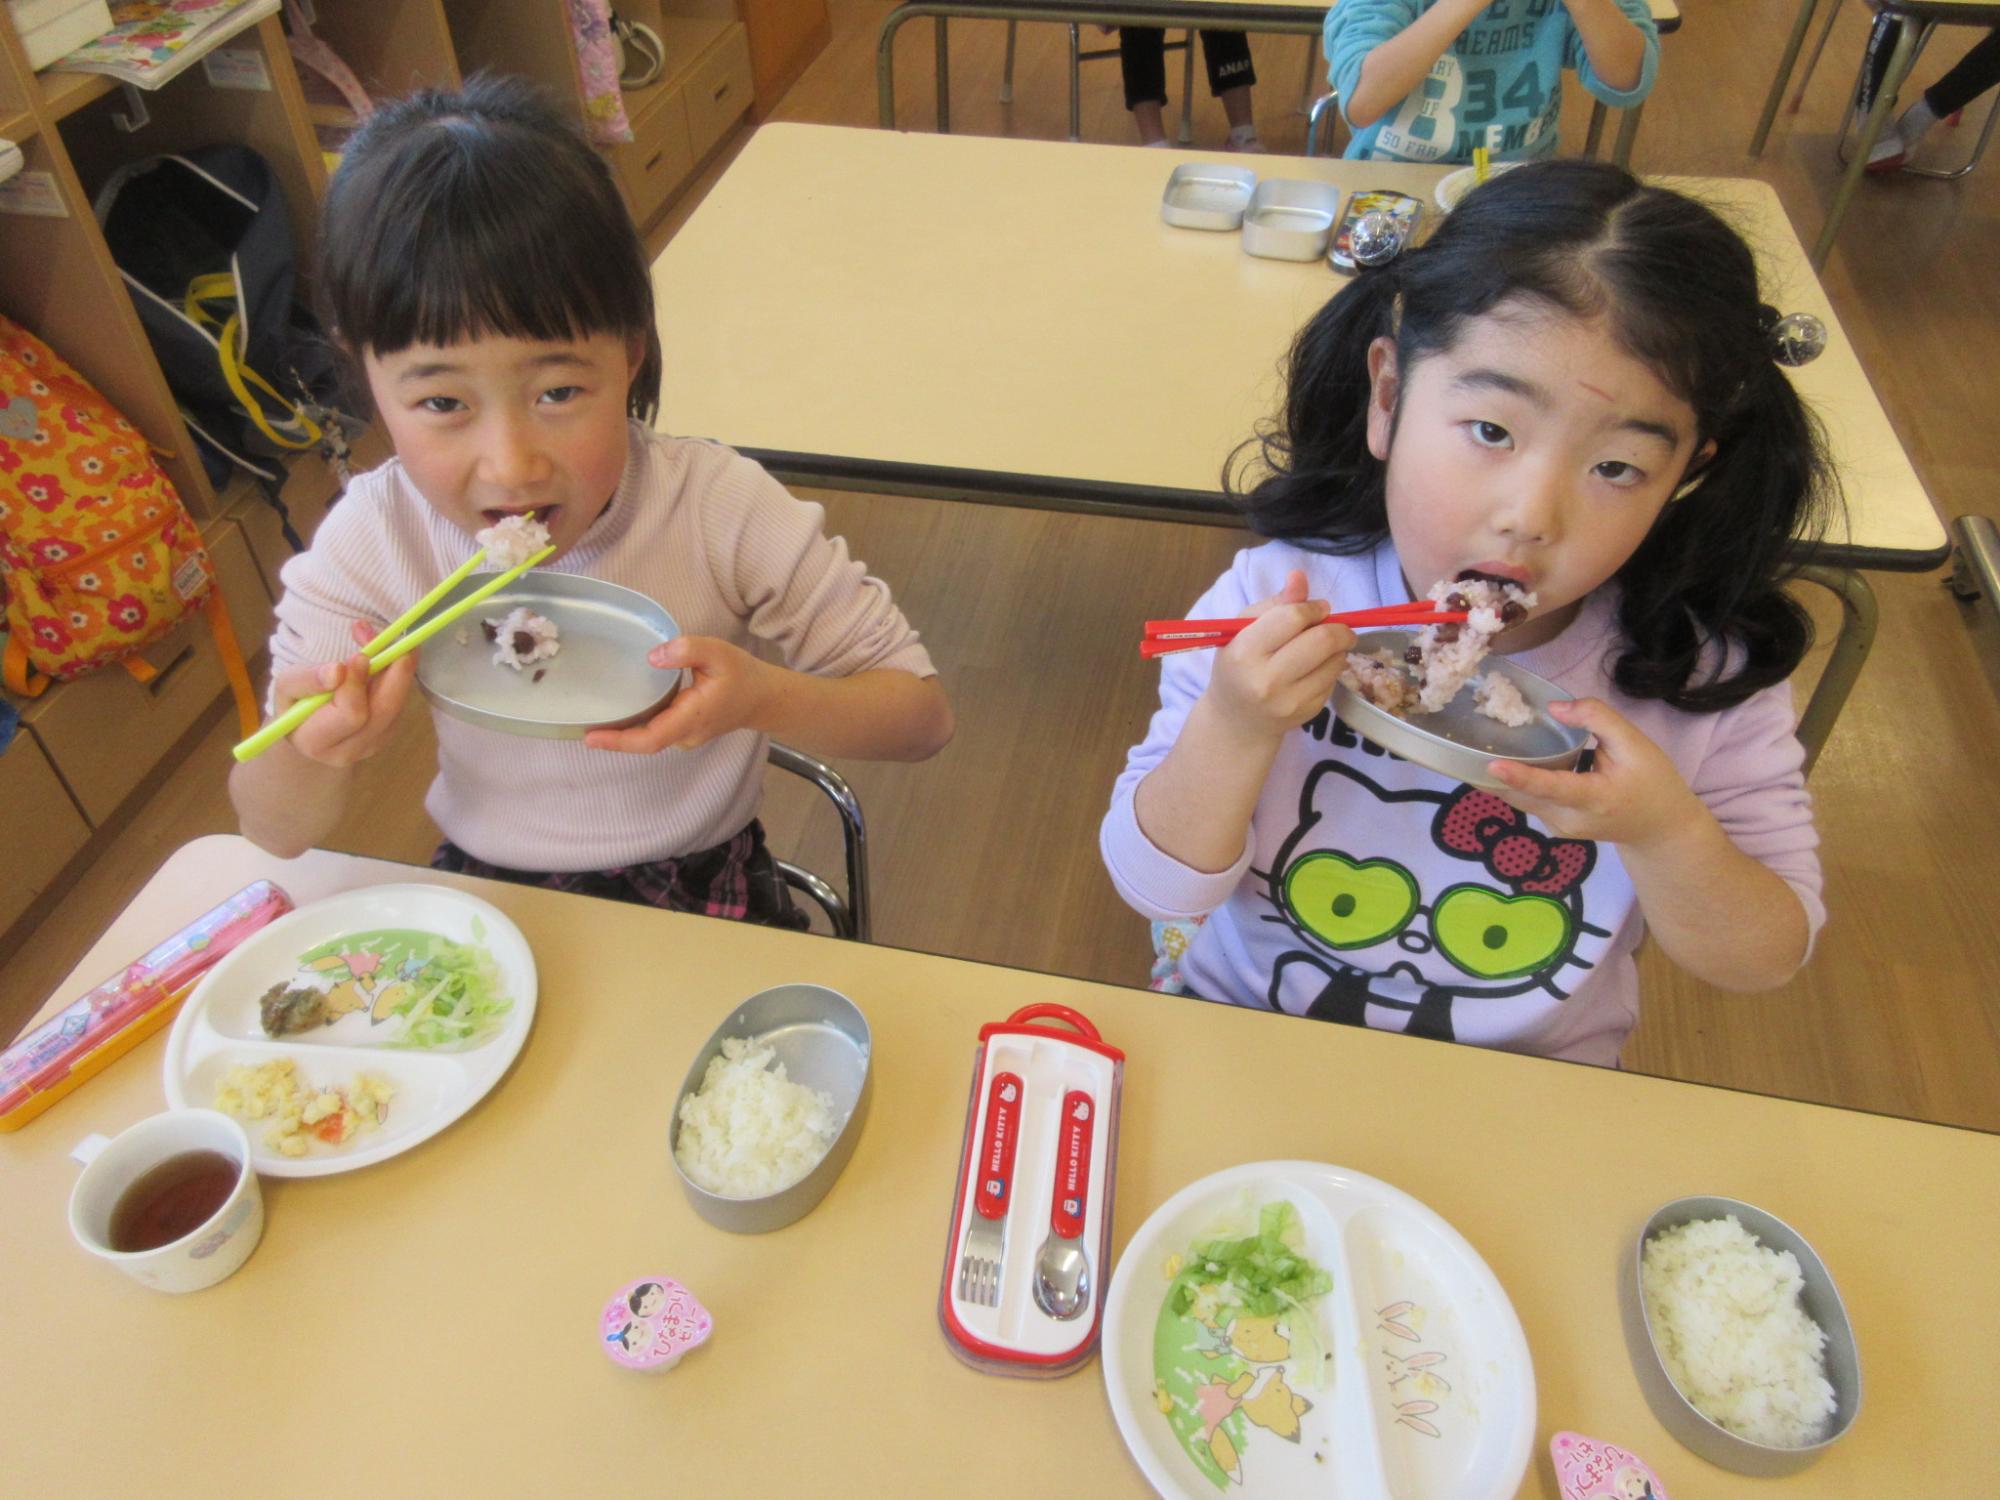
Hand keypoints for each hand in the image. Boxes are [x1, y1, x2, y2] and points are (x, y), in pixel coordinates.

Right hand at [274, 619, 415, 767]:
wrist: (305, 726)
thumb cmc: (293, 703)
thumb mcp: (286, 686)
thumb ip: (307, 679)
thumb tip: (337, 671)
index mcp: (316, 741)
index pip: (351, 714)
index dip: (357, 683)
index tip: (359, 656)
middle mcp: (349, 751)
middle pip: (385, 712)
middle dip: (393, 674)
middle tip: (393, 643)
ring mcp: (372, 746)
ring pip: (398, 706)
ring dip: (399, 672)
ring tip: (387, 644)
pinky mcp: (387, 735)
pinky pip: (401, 705)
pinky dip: (398, 679)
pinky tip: (387, 661)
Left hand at [584, 635, 775, 753]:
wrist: (764, 697)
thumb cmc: (742, 674)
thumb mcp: (718, 653)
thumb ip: (687, 650)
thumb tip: (652, 656)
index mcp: (692, 717)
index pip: (650, 738)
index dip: (619, 741)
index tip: (591, 738)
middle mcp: (686, 734)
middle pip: (645, 742)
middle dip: (614, 738)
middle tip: (582, 727)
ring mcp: (686, 736)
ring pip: (649, 738)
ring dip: (623, 733)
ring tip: (594, 721)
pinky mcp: (685, 731)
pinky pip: (657, 732)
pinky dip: (636, 727)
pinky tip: (620, 714)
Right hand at [1201, 569, 1355, 738]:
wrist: (1236, 721)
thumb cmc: (1238, 665)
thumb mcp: (1243, 630)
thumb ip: (1274, 603)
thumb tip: (1298, 576)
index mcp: (1245, 652)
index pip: (1292, 618)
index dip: (1313, 608)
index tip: (1319, 608)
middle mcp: (1267, 680)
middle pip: (1322, 640)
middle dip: (1339, 627)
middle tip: (1338, 625)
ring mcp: (1289, 700)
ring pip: (1335, 661)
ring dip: (1338, 648)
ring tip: (1326, 646)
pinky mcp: (1308, 713)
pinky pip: (1334, 680)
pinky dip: (1332, 668)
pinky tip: (1317, 668)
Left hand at [1484, 697, 1704, 850]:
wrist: (1660, 828)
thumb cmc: (1651, 781)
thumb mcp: (1634, 743)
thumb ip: (1596, 718)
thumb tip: (1554, 707)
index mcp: (1594, 799)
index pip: (1552, 788)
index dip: (1522, 777)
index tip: (1492, 765)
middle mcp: (1569, 819)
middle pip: (1523, 795)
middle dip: (1492, 775)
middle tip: (1464, 747)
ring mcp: (1559, 827)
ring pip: (1521, 800)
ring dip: (1499, 778)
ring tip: (1474, 750)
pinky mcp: (1554, 826)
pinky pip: (1527, 802)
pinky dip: (1514, 783)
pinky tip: (1502, 762)